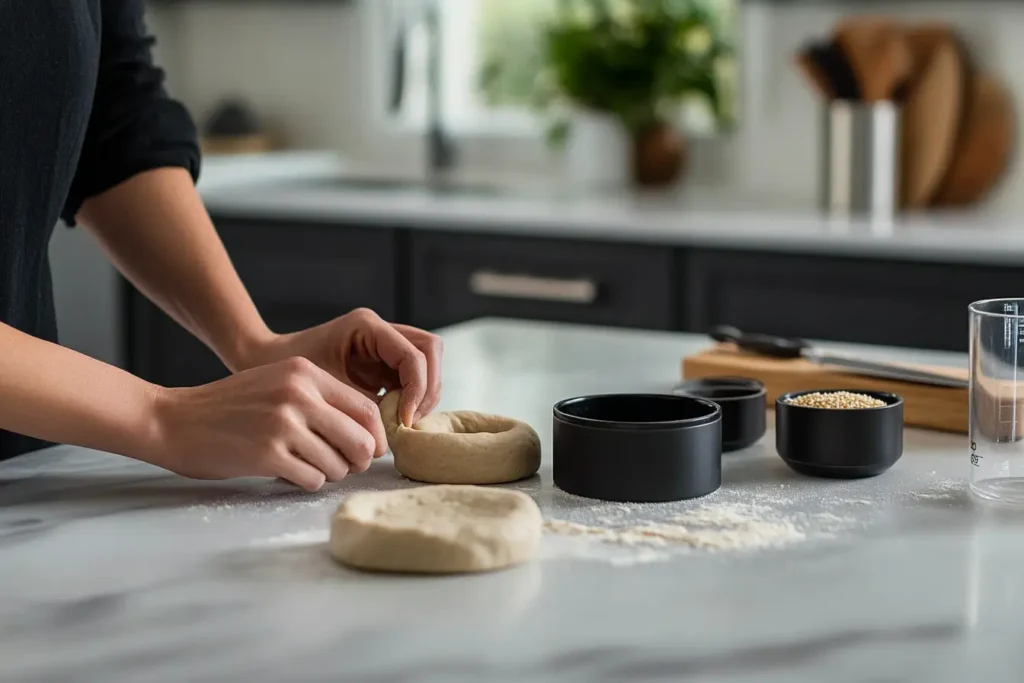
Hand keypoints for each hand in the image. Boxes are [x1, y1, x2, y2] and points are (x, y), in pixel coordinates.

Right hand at [149, 357, 387, 490]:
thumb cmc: (230, 406)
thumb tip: (370, 433)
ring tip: (307, 465)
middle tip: (347, 465)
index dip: (375, 435)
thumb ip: (320, 399)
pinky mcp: (268, 455)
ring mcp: (284, 426)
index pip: (366, 408)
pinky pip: (313, 479)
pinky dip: (307, 482)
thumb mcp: (279, 383)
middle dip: (359, 460)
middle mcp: (299, 395)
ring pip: (339, 464)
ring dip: (330, 473)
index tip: (371, 449)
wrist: (174, 420)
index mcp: (305, 374)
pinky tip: (289, 473)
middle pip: (361, 440)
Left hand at [249, 309, 442, 427]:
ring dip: (423, 394)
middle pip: (431, 352)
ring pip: (427, 363)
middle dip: (428, 389)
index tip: (404, 420)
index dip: (418, 389)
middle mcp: (381, 329)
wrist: (264, 363)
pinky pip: (412, 376)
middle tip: (410, 422)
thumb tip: (397, 427)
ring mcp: (384, 343)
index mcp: (366, 326)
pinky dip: (411, 398)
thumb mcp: (324, 389)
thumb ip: (362, 404)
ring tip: (402, 424)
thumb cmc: (286, 374)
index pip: (414, 354)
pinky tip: (395, 420)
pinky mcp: (383, 361)